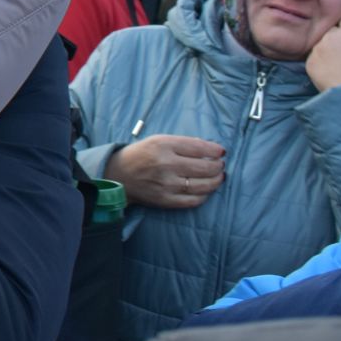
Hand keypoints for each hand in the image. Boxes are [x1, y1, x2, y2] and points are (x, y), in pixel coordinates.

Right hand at [109, 135, 226, 208]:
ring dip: (216, 181)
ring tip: (218, 177)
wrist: (118, 175)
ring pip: (203, 185)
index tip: (221, 152)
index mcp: (163, 146)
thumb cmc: (141, 154)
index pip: (199, 147)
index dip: (215, 150)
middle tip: (220, 165)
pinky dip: (204, 195)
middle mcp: (166, 165)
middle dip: (218, 166)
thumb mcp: (158, 140)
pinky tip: (206, 190)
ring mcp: (166, 184)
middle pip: (205, 167)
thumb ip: (183, 143)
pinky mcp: (165, 200)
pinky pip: (193, 200)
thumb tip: (210, 149)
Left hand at [305, 16, 340, 91]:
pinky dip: (319, 65)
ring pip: (320, 46)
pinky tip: (327, 74)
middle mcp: (332, 35)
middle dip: (335, 40)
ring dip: (325, 52)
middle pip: (331, 32)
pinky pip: (314, 59)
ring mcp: (318, 48)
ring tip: (335, 67)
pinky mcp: (309, 61)